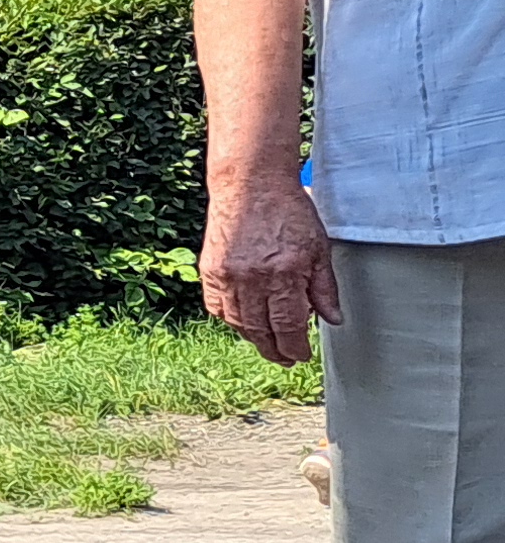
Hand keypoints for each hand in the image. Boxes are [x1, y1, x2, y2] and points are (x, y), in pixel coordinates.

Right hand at [201, 170, 336, 366]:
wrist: (251, 185)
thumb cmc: (288, 211)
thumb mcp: (319, 248)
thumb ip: (324, 288)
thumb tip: (332, 319)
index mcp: (284, 275)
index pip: (288, 326)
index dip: (295, 347)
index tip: (301, 355)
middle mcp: (252, 280)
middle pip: (261, 330)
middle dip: (275, 349)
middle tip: (285, 357)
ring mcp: (227, 276)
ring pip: (238, 323)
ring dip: (254, 337)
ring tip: (267, 342)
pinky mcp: (210, 270)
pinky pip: (217, 307)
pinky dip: (230, 319)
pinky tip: (243, 321)